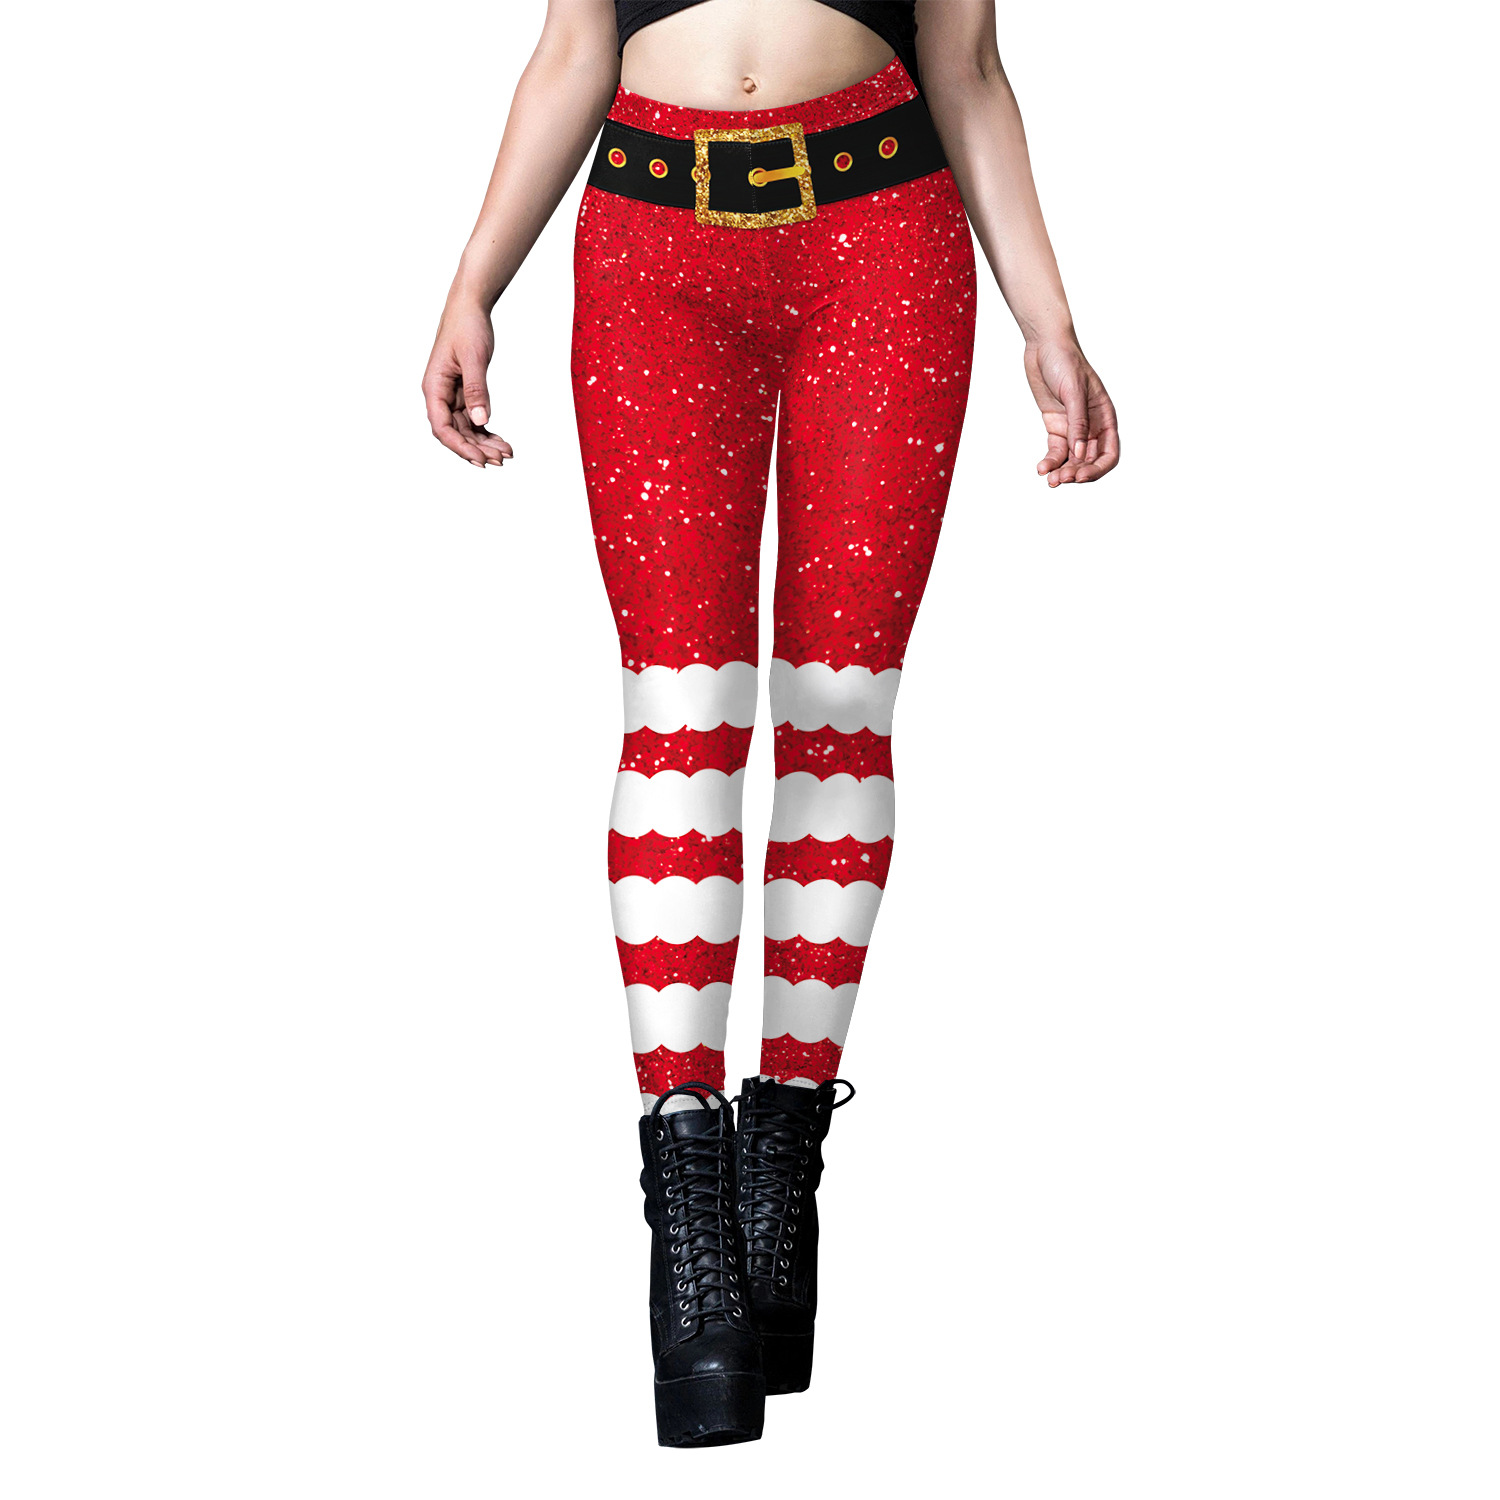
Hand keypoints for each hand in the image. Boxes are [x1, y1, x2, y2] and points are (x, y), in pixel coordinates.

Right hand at [421, 302, 512, 468]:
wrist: (470, 307)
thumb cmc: (466, 327)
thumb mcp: (473, 358)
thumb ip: (476, 390)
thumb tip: (480, 421)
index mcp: (434, 387)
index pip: (442, 427)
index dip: (460, 447)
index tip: (480, 459)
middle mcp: (440, 395)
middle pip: (455, 432)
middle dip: (477, 449)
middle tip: (501, 460)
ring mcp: (452, 395)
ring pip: (466, 429)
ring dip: (484, 443)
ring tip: (506, 453)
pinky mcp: (465, 393)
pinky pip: (474, 419)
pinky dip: (487, 432)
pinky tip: (501, 441)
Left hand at [1025, 338, 1119, 485]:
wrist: (1043, 345)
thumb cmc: (1065, 360)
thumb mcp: (1073, 392)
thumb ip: (1078, 423)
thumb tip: (1080, 452)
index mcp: (1105, 416)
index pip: (1109, 452)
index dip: (1097, 468)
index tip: (1080, 477)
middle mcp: (1092, 425)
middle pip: (1090, 460)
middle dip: (1076, 473)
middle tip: (1059, 480)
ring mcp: (1073, 427)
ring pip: (1072, 459)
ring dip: (1062, 471)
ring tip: (1049, 479)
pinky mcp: (1056, 426)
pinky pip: (1056, 450)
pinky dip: (1050, 461)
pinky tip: (1041, 468)